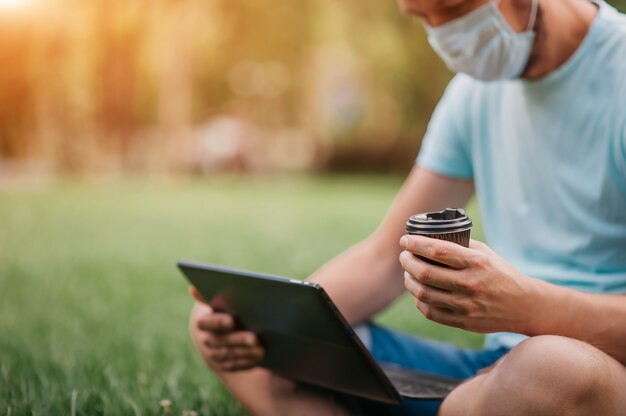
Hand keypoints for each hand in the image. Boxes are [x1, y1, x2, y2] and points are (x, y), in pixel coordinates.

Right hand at [190, 287, 264, 371]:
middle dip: (238, 340)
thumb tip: (193, 288)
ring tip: (262, 349)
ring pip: (229, 355)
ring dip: (245, 353)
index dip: (218, 322)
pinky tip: (260, 356)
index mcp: (202, 321)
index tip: (231, 320)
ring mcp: (213, 355)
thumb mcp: (216, 300)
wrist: (215, 333)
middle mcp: (205, 340)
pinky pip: (236, 365)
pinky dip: (248, 361)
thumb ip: (210, 296)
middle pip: (220, 341)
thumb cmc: (220, 309)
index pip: (206, 323)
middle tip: (255, 338)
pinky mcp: (224, 365)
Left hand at [399, 235, 539, 333]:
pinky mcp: (463, 322)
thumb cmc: (502, 274)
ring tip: (408, 274)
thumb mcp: (486, 254)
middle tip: (404, 256)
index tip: (405, 240)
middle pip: (425, 272)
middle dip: (407, 261)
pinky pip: (430, 312)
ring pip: (423, 293)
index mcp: (476, 263)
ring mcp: (466, 305)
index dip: (415, 244)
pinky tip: (419, 293)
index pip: (437, 250)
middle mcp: (470, 284)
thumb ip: (461, 246)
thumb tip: (431, 238)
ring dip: (409, 281)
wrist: (525, 306)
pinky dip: (419, 301)